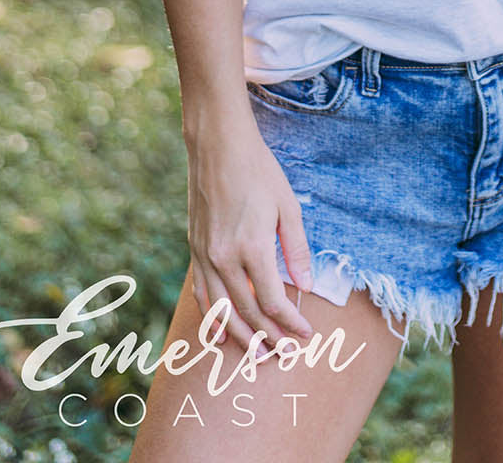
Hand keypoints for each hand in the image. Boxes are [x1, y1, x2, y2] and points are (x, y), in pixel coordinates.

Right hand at [186, 120, 316, 350]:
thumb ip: (296, 249)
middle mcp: (225, 258)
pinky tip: (220, 334)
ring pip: (222, 311)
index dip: (290, 323)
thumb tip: (307, 286)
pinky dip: (212, 318)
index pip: (272, 302)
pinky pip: (202, 294)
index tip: (305, 335)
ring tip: (258, 354)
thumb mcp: (288, 206)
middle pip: (247, 312)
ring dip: (241, 336)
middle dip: (269, 336)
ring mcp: (206, 255)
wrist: (218, 146)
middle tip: (286, 353)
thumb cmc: (259, 171)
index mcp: (252, 248)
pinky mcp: (195, 249)